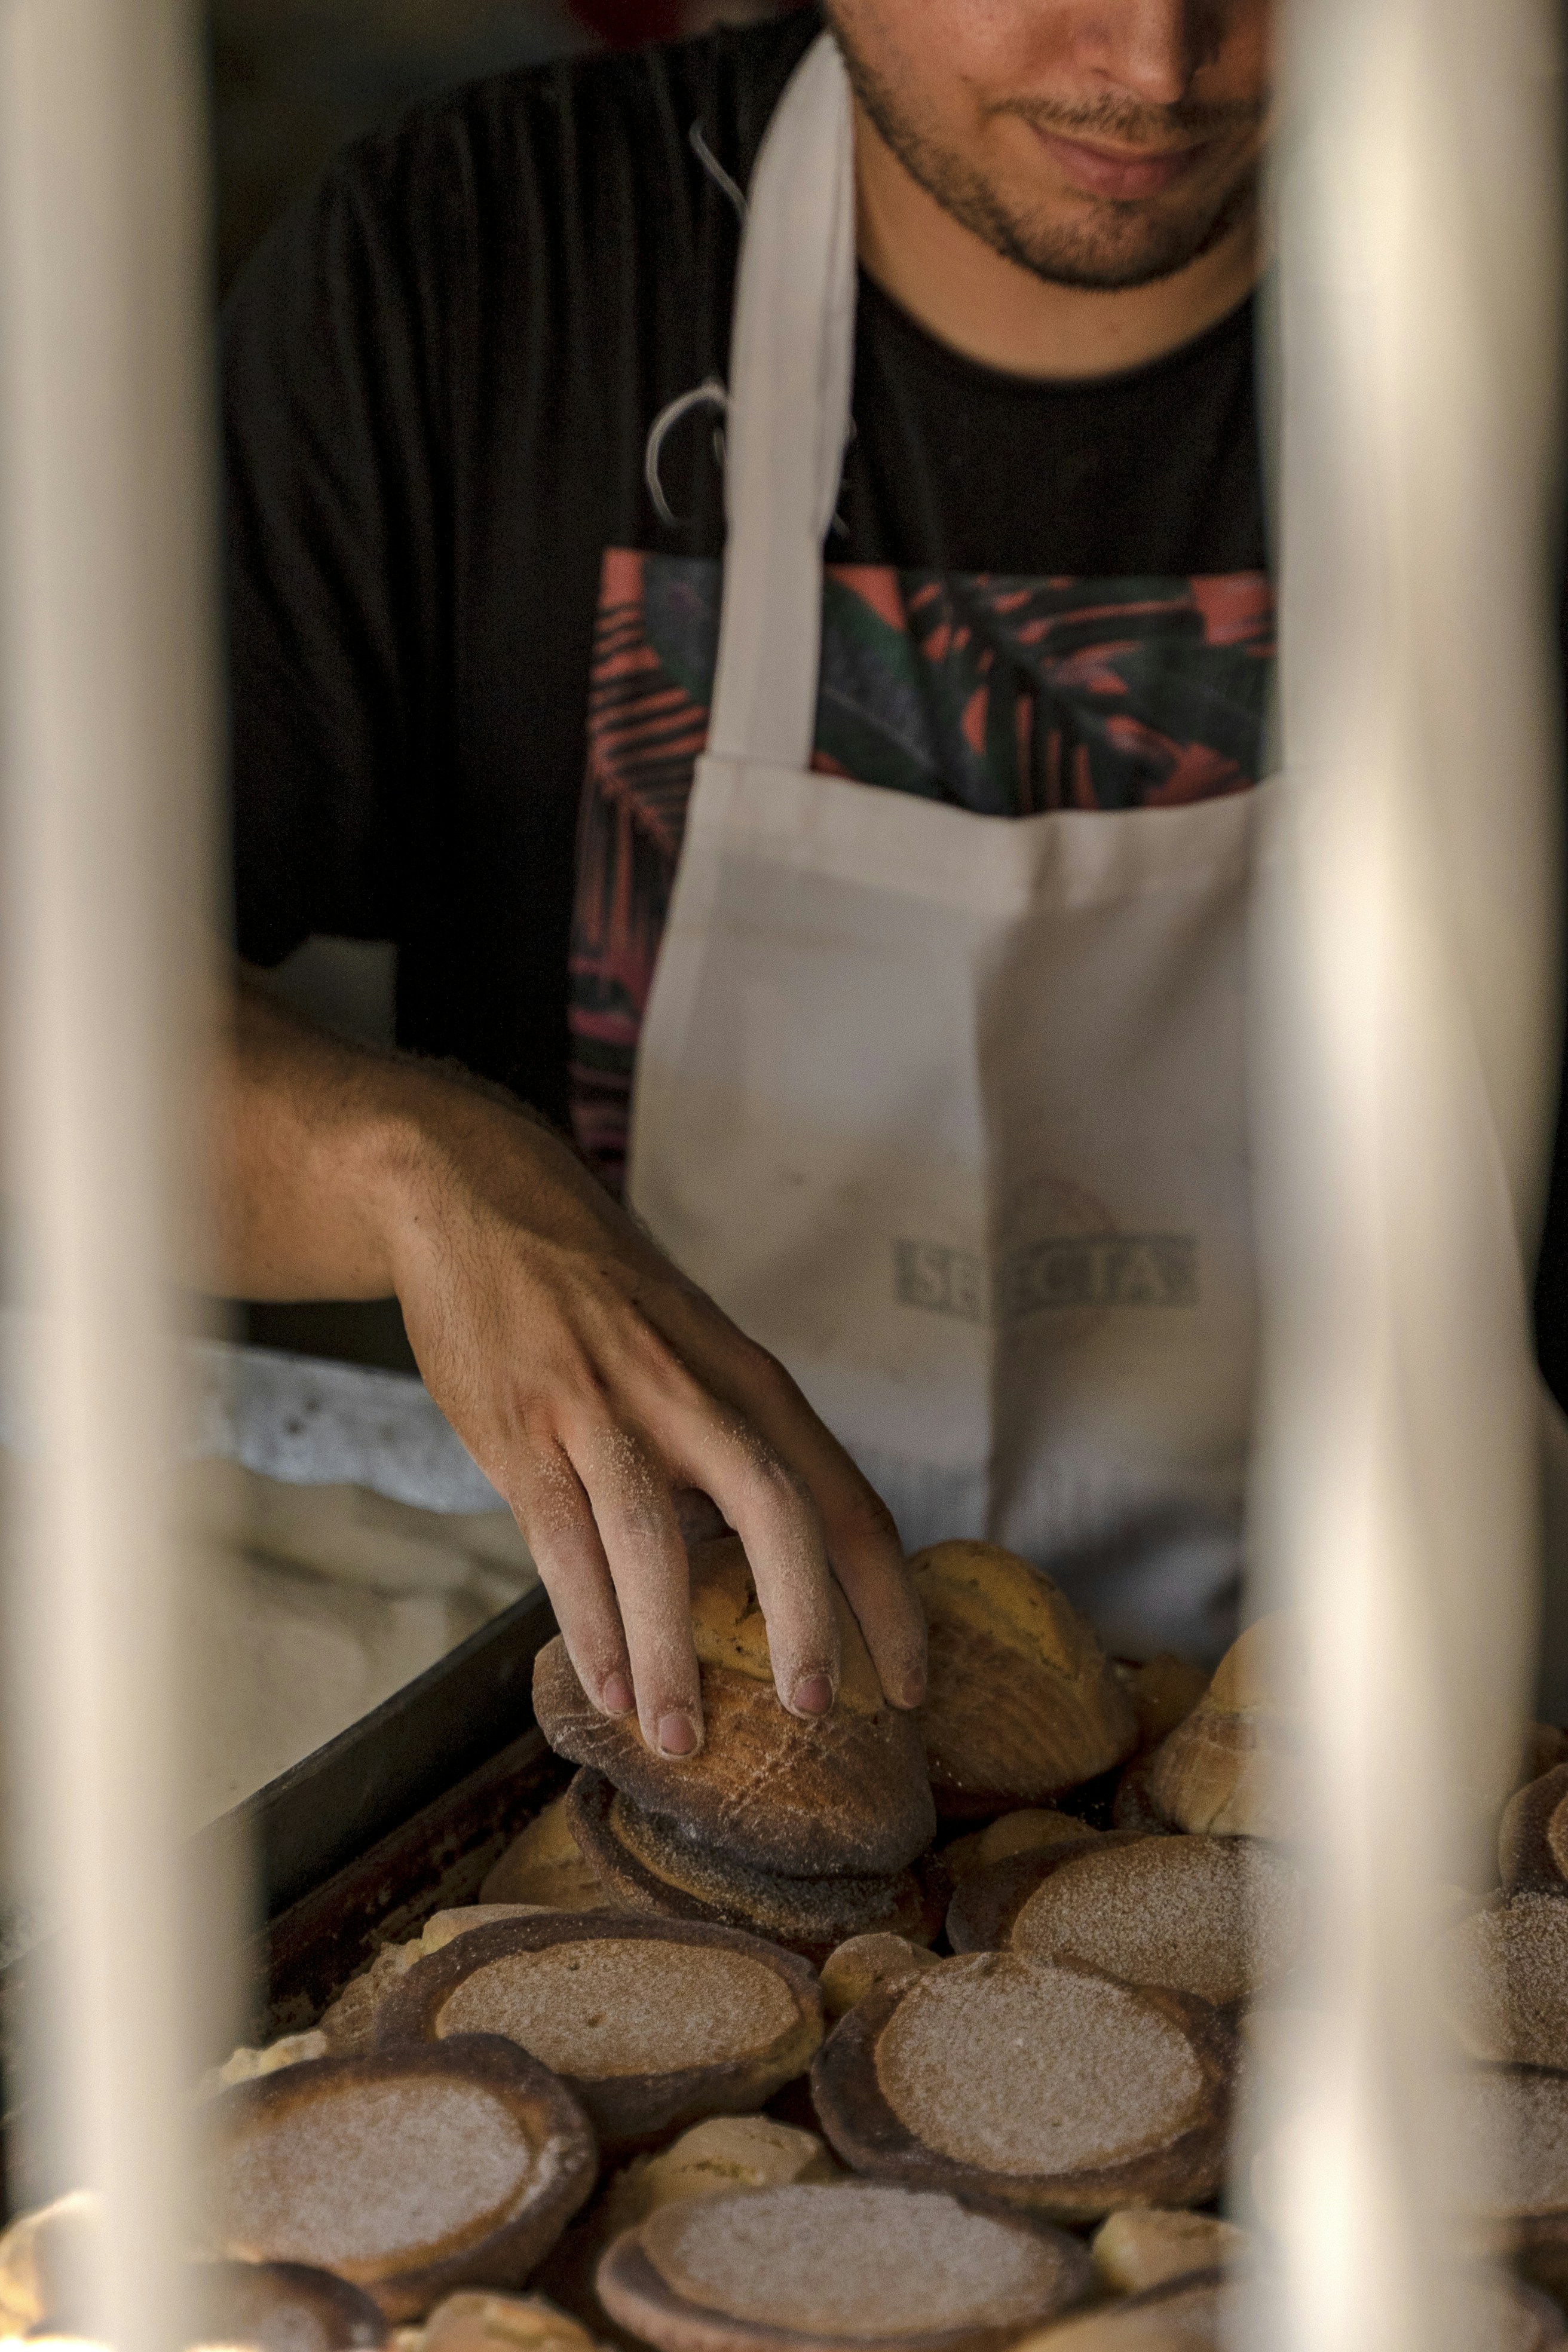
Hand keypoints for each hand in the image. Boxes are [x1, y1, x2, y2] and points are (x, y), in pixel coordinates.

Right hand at [377, 1078, 926, 1758]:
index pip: (845, 1496)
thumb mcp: (688, 1344)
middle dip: (807, 1619)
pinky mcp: (520, 1427)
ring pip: (655, 1540)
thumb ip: (729, 1436)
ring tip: (679, 1736)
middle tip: (818, 1712)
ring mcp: (601, 1406)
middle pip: (777, 1511)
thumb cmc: (591, 1288)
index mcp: (746, 1377)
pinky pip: (562, 1539)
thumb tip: (767, 1559)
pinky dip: (588, 1621)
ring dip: (671, 1650)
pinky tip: (605, 1686)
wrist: (473, 1194)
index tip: (912, 1683)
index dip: (887, 1596)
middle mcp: (689, 1389)